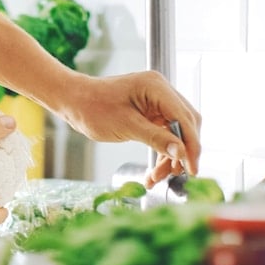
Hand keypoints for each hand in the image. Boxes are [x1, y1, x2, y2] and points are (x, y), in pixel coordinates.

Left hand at [54, 70, 201, 186]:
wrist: (73, 101)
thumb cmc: (93, 108)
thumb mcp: (126, 126)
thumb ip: (155, 139)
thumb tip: (181, 153)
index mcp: (156, 87)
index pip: (185, 118)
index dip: (191, 145)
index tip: (192, 169)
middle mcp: (161, 91)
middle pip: (185, 124)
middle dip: (182, 152)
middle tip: (175, 175)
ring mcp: (156, 101)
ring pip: (175, 132)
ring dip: (171, 155)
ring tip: (158, 177)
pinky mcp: (150, 111)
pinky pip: (164, 133)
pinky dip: (161, 151)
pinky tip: (155, 170)